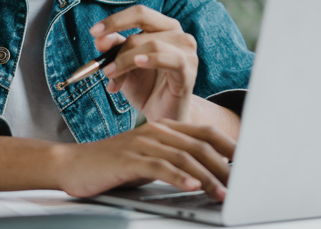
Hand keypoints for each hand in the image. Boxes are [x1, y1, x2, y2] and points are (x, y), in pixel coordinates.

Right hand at [56, 119, 234, 199]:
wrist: (72, 165)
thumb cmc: (111, 165)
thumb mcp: (148, 159)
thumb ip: (173, 162)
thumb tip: (205, 176)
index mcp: (163, 128)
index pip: (203, 133)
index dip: (228, 145)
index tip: (248, 161)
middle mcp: (156, 132)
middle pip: (199, 145)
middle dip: (224, 167)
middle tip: (240, 184)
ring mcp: (142, 144)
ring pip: (183, 157)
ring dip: (207, 177)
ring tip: (222, 192)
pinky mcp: (129, 159)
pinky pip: (159, 167)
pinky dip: (179, 178)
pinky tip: (192, 187)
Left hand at [90, 5, 197, 122]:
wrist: (163, 115)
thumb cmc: (146, 87)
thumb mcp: (123, 65)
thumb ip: (113, 49)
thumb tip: (99, 38)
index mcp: (164, 27)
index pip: (140, 13)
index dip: (116, 20)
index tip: (94, 32)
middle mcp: (178, 34)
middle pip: (144, 24)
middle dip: (118, 44)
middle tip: (101, 64)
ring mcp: (187, 52)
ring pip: (152, 43)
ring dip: (126, 59)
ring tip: (111, 76)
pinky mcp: (189, 71)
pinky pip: (171, 59)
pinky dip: (151, 59)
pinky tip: (138, 63)